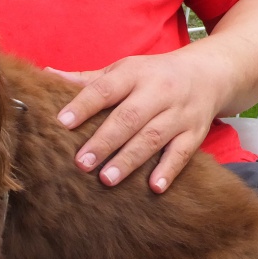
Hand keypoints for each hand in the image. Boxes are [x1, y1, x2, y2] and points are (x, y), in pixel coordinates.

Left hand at [51, 52, 222, 192]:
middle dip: (104, 141)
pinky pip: (183, 153)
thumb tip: (46, 75)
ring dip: (129, 160)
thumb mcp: (123, 70)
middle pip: (128, 118)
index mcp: (134, 74)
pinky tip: (154, 187)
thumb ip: (87, 80)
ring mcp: (178, 114)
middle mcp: (158, 92)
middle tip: (81, 163)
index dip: (83, 105)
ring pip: (152, 138)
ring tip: (106, 179)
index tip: (62, 123)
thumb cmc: (153, 75)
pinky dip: (169, 171)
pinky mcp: (195, 133)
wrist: (210, 72)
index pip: (105, 89)